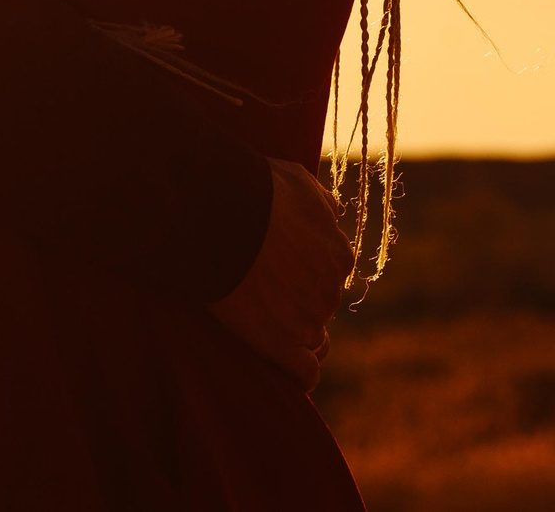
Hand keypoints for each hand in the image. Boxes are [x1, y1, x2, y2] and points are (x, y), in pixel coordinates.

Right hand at [207, 158, 351, 388]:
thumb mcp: (297, 181)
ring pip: (311, 337)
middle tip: (257, 286)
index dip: (301, 272)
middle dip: (295, 299)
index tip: (274, 267)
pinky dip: (297, 369)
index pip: (328, 274)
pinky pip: (305, 372)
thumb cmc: (252, 190)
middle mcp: (332, 289)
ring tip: (253, 313)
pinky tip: (278, 357)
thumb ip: (321, 204)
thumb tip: (333, 215)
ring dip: (289, 329)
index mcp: (338, 254)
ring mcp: (308, 319)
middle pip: (319, 305)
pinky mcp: (282, 344)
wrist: (217, 213)